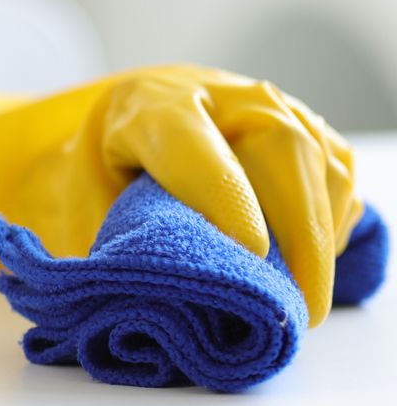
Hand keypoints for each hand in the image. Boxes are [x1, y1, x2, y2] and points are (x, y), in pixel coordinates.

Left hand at [0, 64, 361, 323]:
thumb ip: (105, 251)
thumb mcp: (73, 210)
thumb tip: (138, 312)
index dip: (224, 200)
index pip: (194, 148)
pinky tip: (315, 263)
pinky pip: (331, 168)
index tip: (248, 256)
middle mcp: (212, 93)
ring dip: (321, 229)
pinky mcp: (295, 124)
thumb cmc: (80, 180)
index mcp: (145, 107)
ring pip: (316, 157)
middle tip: (295, 305)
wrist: (92, 134)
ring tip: (305, 298)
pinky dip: (332, 218)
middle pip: (278, 148)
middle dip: (296, 230)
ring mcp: (260, 104)